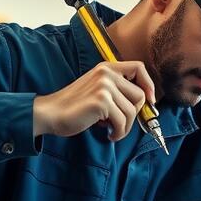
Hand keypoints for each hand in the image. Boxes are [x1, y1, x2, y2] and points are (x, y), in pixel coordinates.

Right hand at [32, 61, 153, 138]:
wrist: (50, 113)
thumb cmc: (75, 107)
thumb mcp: (97, 90)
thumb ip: (117, 90)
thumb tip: (145, 102)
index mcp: (106, 68)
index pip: (139, 68)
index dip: (148, 84)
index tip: (150, 101)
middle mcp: (106, 74)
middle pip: (139, 95)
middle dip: (133, 114)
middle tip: (119, 122)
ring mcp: (104, 86)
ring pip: (132, 111)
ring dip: (125, 126)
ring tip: (111, 129)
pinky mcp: (101, 101)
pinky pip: (123, 121)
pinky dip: (118, 132)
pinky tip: (108, 133)